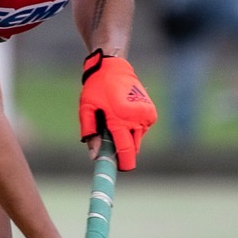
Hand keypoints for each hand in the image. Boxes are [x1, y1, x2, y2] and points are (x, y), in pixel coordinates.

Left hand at [79, 50, 157, 169]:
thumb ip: (91, 132)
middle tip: (109, 139)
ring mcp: (146, 116)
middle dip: (121, 149)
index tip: (118, 170)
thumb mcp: (86, 109)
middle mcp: (137, 119)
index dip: (122, 164)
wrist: (114, 67)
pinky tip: (124, 115)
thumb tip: (94, 156)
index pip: (125, 150)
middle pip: (132, 149)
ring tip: (115, 120)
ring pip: (136, 140)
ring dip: (127, 137)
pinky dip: (133, 128)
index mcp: (120, 118)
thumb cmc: (97, 88)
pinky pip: (141, 131)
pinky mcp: (151, 114)